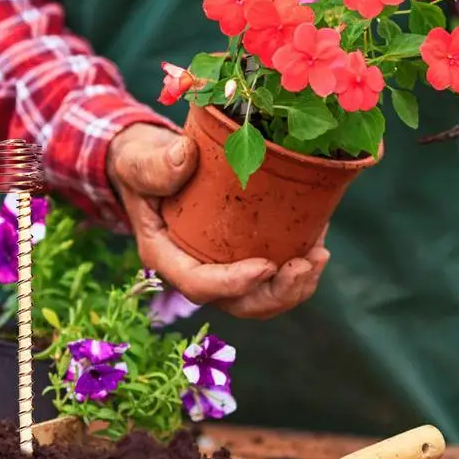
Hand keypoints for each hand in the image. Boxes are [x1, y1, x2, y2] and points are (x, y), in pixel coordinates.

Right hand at [107, 123, 329, 318]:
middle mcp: (193, 270)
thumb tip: (185, 155)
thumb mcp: (138, 161)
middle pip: (238, 304)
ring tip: (319, 257)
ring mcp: (218, 266)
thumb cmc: (140, 164)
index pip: (199, 285)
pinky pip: (270, 277)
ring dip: (294, 287)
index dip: (234, 284)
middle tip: (306, 265)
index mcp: (165, 255)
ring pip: (259, 297)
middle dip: (276, 294)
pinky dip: (296, 268)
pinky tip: (317, 241)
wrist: (148, 163)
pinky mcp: (238, 254)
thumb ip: (155, 164)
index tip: (267, 265)